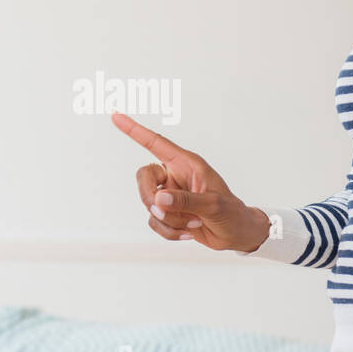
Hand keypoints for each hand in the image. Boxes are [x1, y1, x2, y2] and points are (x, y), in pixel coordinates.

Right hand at [110, 111, 268, 252]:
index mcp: (186, 164)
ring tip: (193, 223)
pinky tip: (188, 233)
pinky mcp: (168, 213)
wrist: (236, 234)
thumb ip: (186, 201)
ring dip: (169, 220)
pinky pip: (154, 222)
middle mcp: (175, 176)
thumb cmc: (231, 213)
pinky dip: (169, 231)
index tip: (116, 117)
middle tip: (164, 212)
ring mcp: (170, 196)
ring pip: (149, 204)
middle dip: (150, 198)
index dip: (135, 130)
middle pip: (144, 178)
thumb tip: (159, 200)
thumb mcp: (213, 205)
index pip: (156, 143)